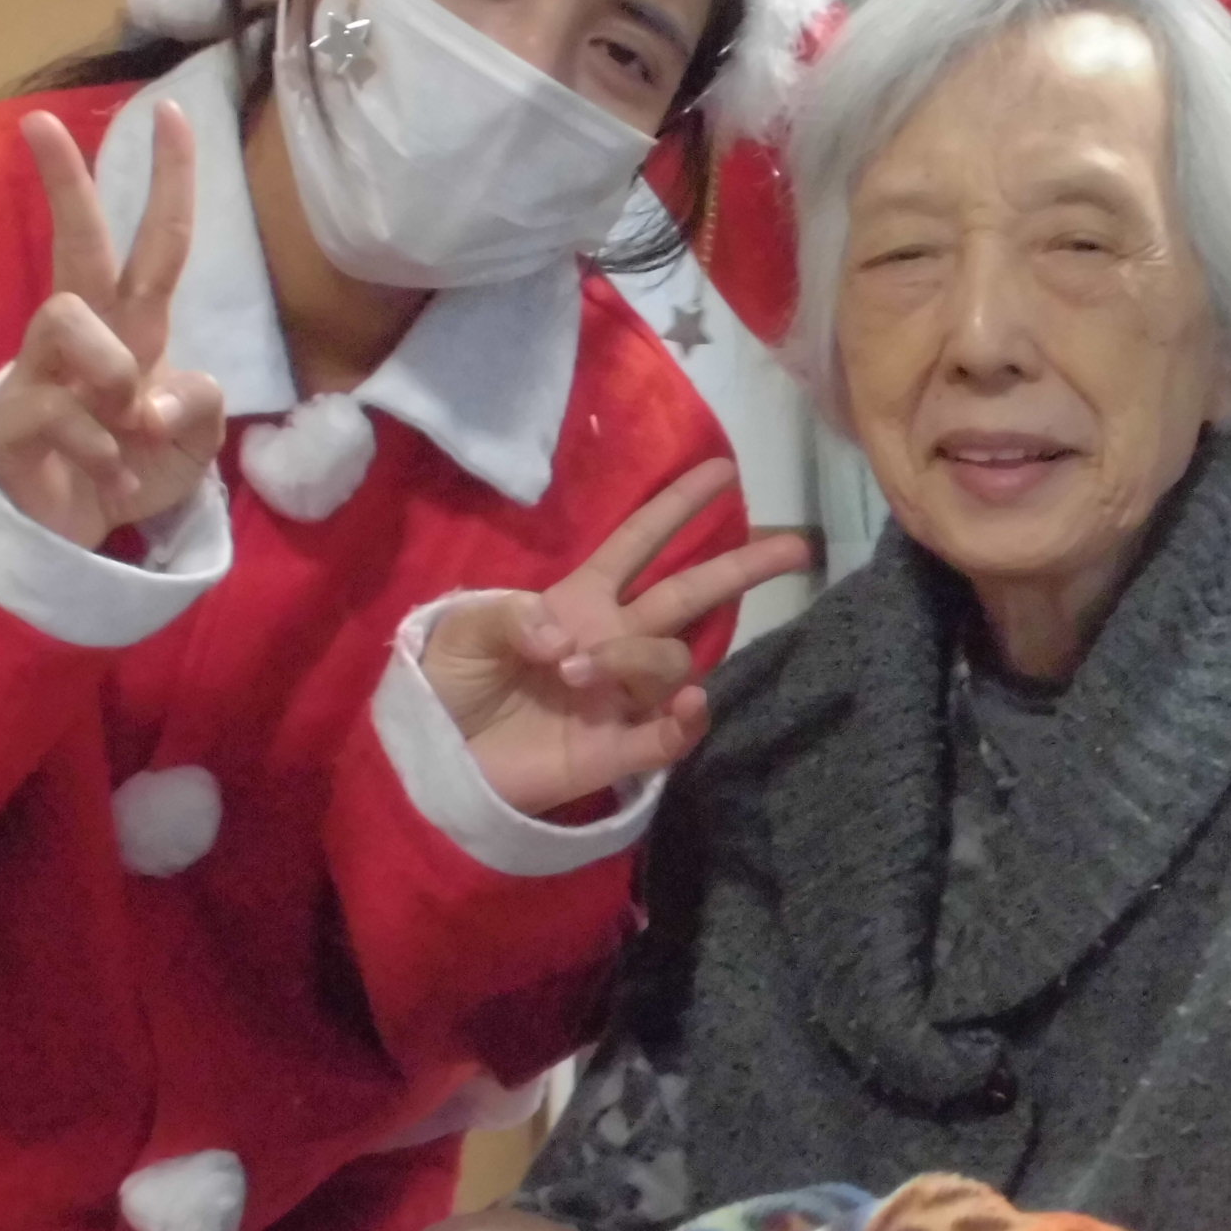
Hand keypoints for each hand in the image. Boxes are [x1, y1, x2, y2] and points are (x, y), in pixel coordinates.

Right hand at [0, 103, 226, 551]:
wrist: (76, 533)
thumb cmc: (133, 466)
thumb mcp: (194, 440)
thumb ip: (201, 405)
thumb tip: (160, 396)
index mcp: (135, 328)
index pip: (157, 244)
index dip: (170, 182)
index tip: (171, 111)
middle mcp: (86, 336)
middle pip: (77, 245)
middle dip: (65, 183)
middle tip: (39, 123)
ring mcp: (39, 372)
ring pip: (69, 318)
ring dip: (112, 374)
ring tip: (128, 433)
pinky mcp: (8, 419)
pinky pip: (62, 412)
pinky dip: (103, 454)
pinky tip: (110, 481)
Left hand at [422, 458, 812, 815]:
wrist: (434, 759)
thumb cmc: (448, 684)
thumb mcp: (459, 632)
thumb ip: (508, 618)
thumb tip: (565, 635)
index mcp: (580, 600)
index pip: (640, 543)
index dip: (677, 506)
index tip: (723, 470)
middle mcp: (613, 640)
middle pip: (690, 594)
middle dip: (742, 567)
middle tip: (797, 546)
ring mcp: (620, 696)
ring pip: (671, 663)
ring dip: (637, 658)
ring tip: (576, 672)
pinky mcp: (617, 750)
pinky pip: (671, 735)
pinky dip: (686, 720)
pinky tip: (689, 704)